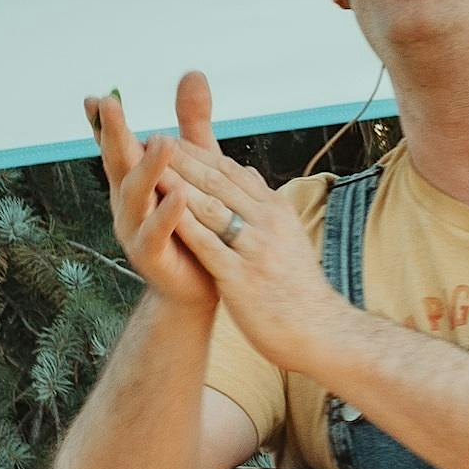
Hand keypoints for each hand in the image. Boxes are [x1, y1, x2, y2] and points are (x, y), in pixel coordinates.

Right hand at [90, 83, 216, 314]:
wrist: (198, 286)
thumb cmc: (194, 223)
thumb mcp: (196, 168)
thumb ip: (191, 125)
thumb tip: (193, 72)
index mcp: (134, 181)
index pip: (117, 145)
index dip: (105, 123)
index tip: (97, 97)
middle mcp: (127, 202)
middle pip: (118, 162)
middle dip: (113, 133)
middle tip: (109, 103)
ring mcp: (134, 229)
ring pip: (136, 195)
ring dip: (147, 169)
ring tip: (160, 142)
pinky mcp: (151, 256)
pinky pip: (156, 233)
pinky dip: (166, 214)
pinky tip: (179, 196)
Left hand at [155, 114, 336, 370]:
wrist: (320, 329)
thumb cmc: (298, 287)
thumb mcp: (288, 236)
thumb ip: (264, 206)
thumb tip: (248, 173)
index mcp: (275, 209)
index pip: (231, 172)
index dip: (198, 153)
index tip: (171, 138)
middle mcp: (267, 222)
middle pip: (217, 181)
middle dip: (182, 158)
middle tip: (150, 139)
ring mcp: (255, 248)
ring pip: (211, 206)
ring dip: (178, 184)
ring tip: (148, 166)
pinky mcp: (242, 277)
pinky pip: (208, 245)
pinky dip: (185, 225)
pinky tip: (162, 212)